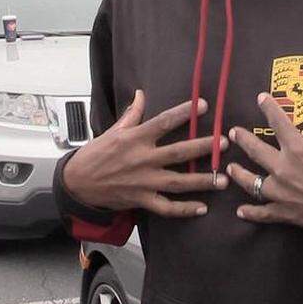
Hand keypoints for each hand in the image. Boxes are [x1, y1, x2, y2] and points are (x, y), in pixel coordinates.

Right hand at [62, 90, 227, 216]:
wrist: (78, 182)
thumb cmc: (96, 154)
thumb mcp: (113, 130)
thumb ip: (132, 114)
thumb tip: (141, 93)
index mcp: (134, 138)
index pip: (163, 122)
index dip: (184, 112)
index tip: (204, 105)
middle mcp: (142, 159)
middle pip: (178, 153)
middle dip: (203, 148)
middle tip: (224, 143)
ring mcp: (143, 182)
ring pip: (178, 183)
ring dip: (202, 182)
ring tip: (223, 180)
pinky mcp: (141, 200)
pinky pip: (166, 208)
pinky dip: (184, 210)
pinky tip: (202, 208)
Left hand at [226, 93, 302, 254]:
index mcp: (299, 150)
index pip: (278, 123)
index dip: (268, 108)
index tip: (260, 98)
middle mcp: (285, 169)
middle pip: (256, 151)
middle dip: (243, 140)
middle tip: (233, 133)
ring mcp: (283, 193)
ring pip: (252, 182)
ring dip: (239, 175)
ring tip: (229, 169)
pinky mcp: (287, 214)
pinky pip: (263, 212)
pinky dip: (251, 212)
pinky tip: (241, 211)